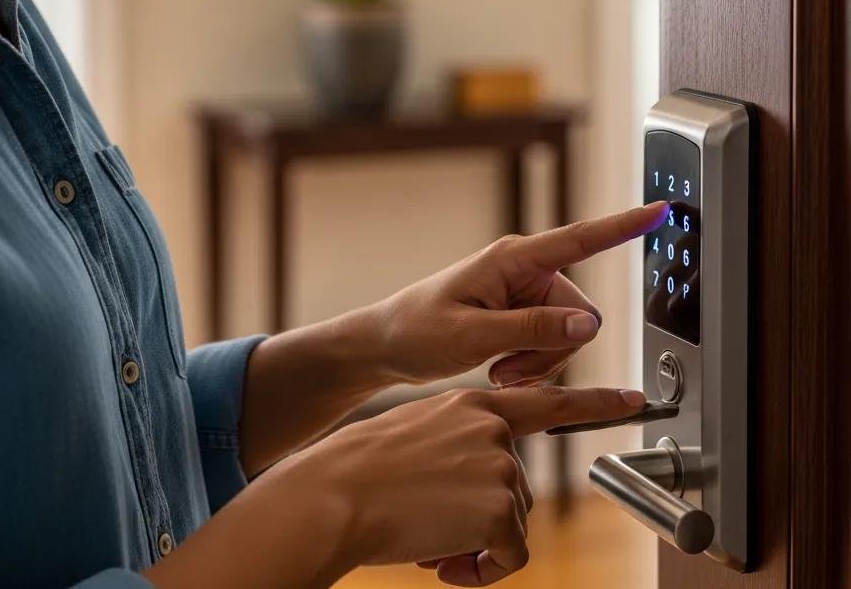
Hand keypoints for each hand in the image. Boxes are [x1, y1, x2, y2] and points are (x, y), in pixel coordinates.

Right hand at [278, 381, 646, 584]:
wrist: (335, 493)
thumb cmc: (361, 471)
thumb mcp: (418, 435)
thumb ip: (461, 444)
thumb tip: (488, 490)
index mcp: (470, 404)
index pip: (546, 399)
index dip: (596, 401)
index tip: (636, 399)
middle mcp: (492, 427)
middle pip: (515, 491)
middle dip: (481, 520)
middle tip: (430, 527)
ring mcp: (499, 463)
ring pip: (510, 526)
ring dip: (473, 545)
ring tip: (425, 535)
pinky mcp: (499, 506)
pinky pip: (508, 557)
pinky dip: (478, 571)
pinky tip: (439, 558)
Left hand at [371, 201, 669, 388]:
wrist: (389, 344)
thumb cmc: (418, 330)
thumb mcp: (473, 335)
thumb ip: (533, 329)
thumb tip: (590, 325)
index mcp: (514, 259)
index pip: (580, 239)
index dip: (624, 226)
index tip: (661, 209)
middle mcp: (526, 270)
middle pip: (580, 314)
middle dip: (553, 351)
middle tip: (506, 368)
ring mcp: (525, 292)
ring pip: (570, 335)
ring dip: (540, 362)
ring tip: (497, 368)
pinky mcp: (522, 313)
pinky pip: (554, 343)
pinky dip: (533, 363)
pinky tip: (500, 367)